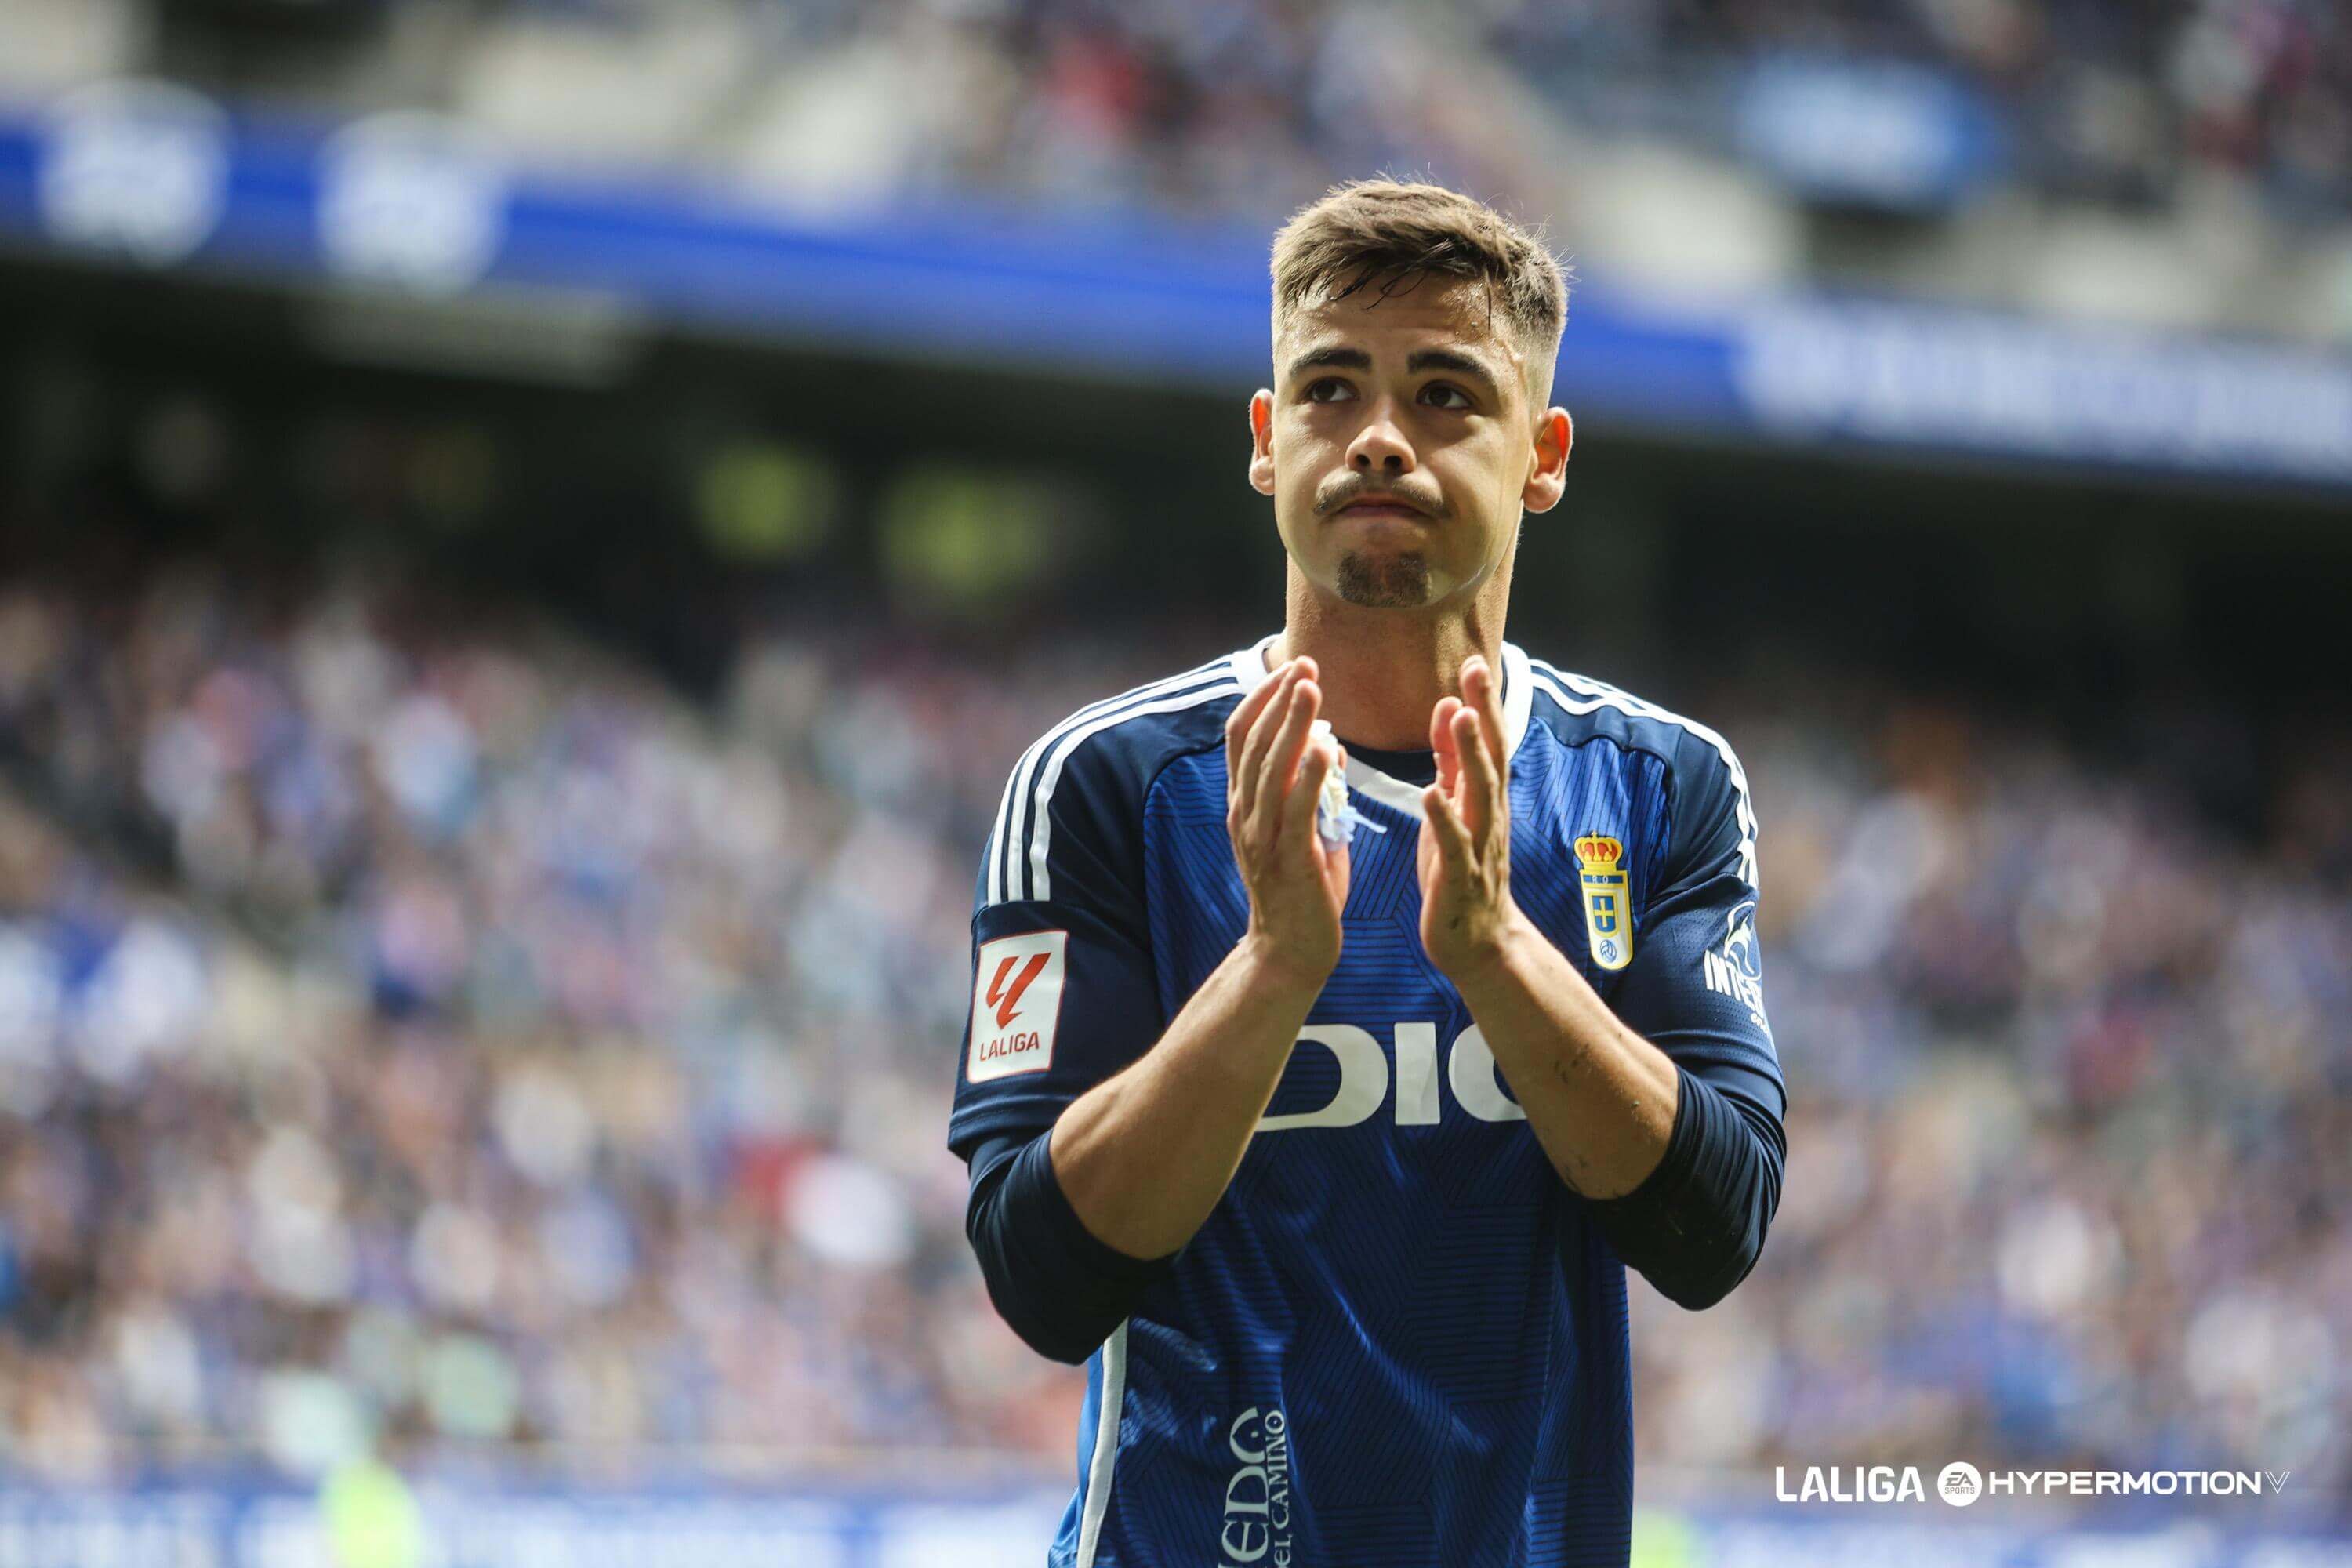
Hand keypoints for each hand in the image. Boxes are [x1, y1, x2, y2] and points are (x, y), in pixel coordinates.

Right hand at [1225, 657, 1349, 985]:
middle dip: (1280, 699)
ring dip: (1292, 724)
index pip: (1242, 737)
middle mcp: (1244, 815)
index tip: (1293, 668)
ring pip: (1271, 768)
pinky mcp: (1288, 860)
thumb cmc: (1302, 891)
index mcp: (1243, 805)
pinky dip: (1309, 775)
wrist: (1289, 953)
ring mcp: (1261, 838)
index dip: (1264, 698)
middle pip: (1253, 742)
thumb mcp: (1300, 832)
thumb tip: (1328, 750)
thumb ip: (1308, 793)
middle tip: (1307, 664)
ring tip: (1313, 688)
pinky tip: (1327, 747)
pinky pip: (1296, 810)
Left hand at [1419, 654, 1525, 977]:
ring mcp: (1478, 847)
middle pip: (1490, 757)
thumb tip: (1452, 707)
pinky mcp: (1460, 879)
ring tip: (1462, 716)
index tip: (1474, 660)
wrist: (1478, 944)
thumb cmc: (1459, 871)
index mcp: (1482, 799)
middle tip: (1478, 669)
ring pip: (1478, 795)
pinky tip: (1431, 793)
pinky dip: (1444, 818)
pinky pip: (1454, 845)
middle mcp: (1487, 817)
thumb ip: (1454, 761)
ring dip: (1471, 755)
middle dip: (1484, 713)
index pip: (1485, 742)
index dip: (1480, 702)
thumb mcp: (1456, 809)